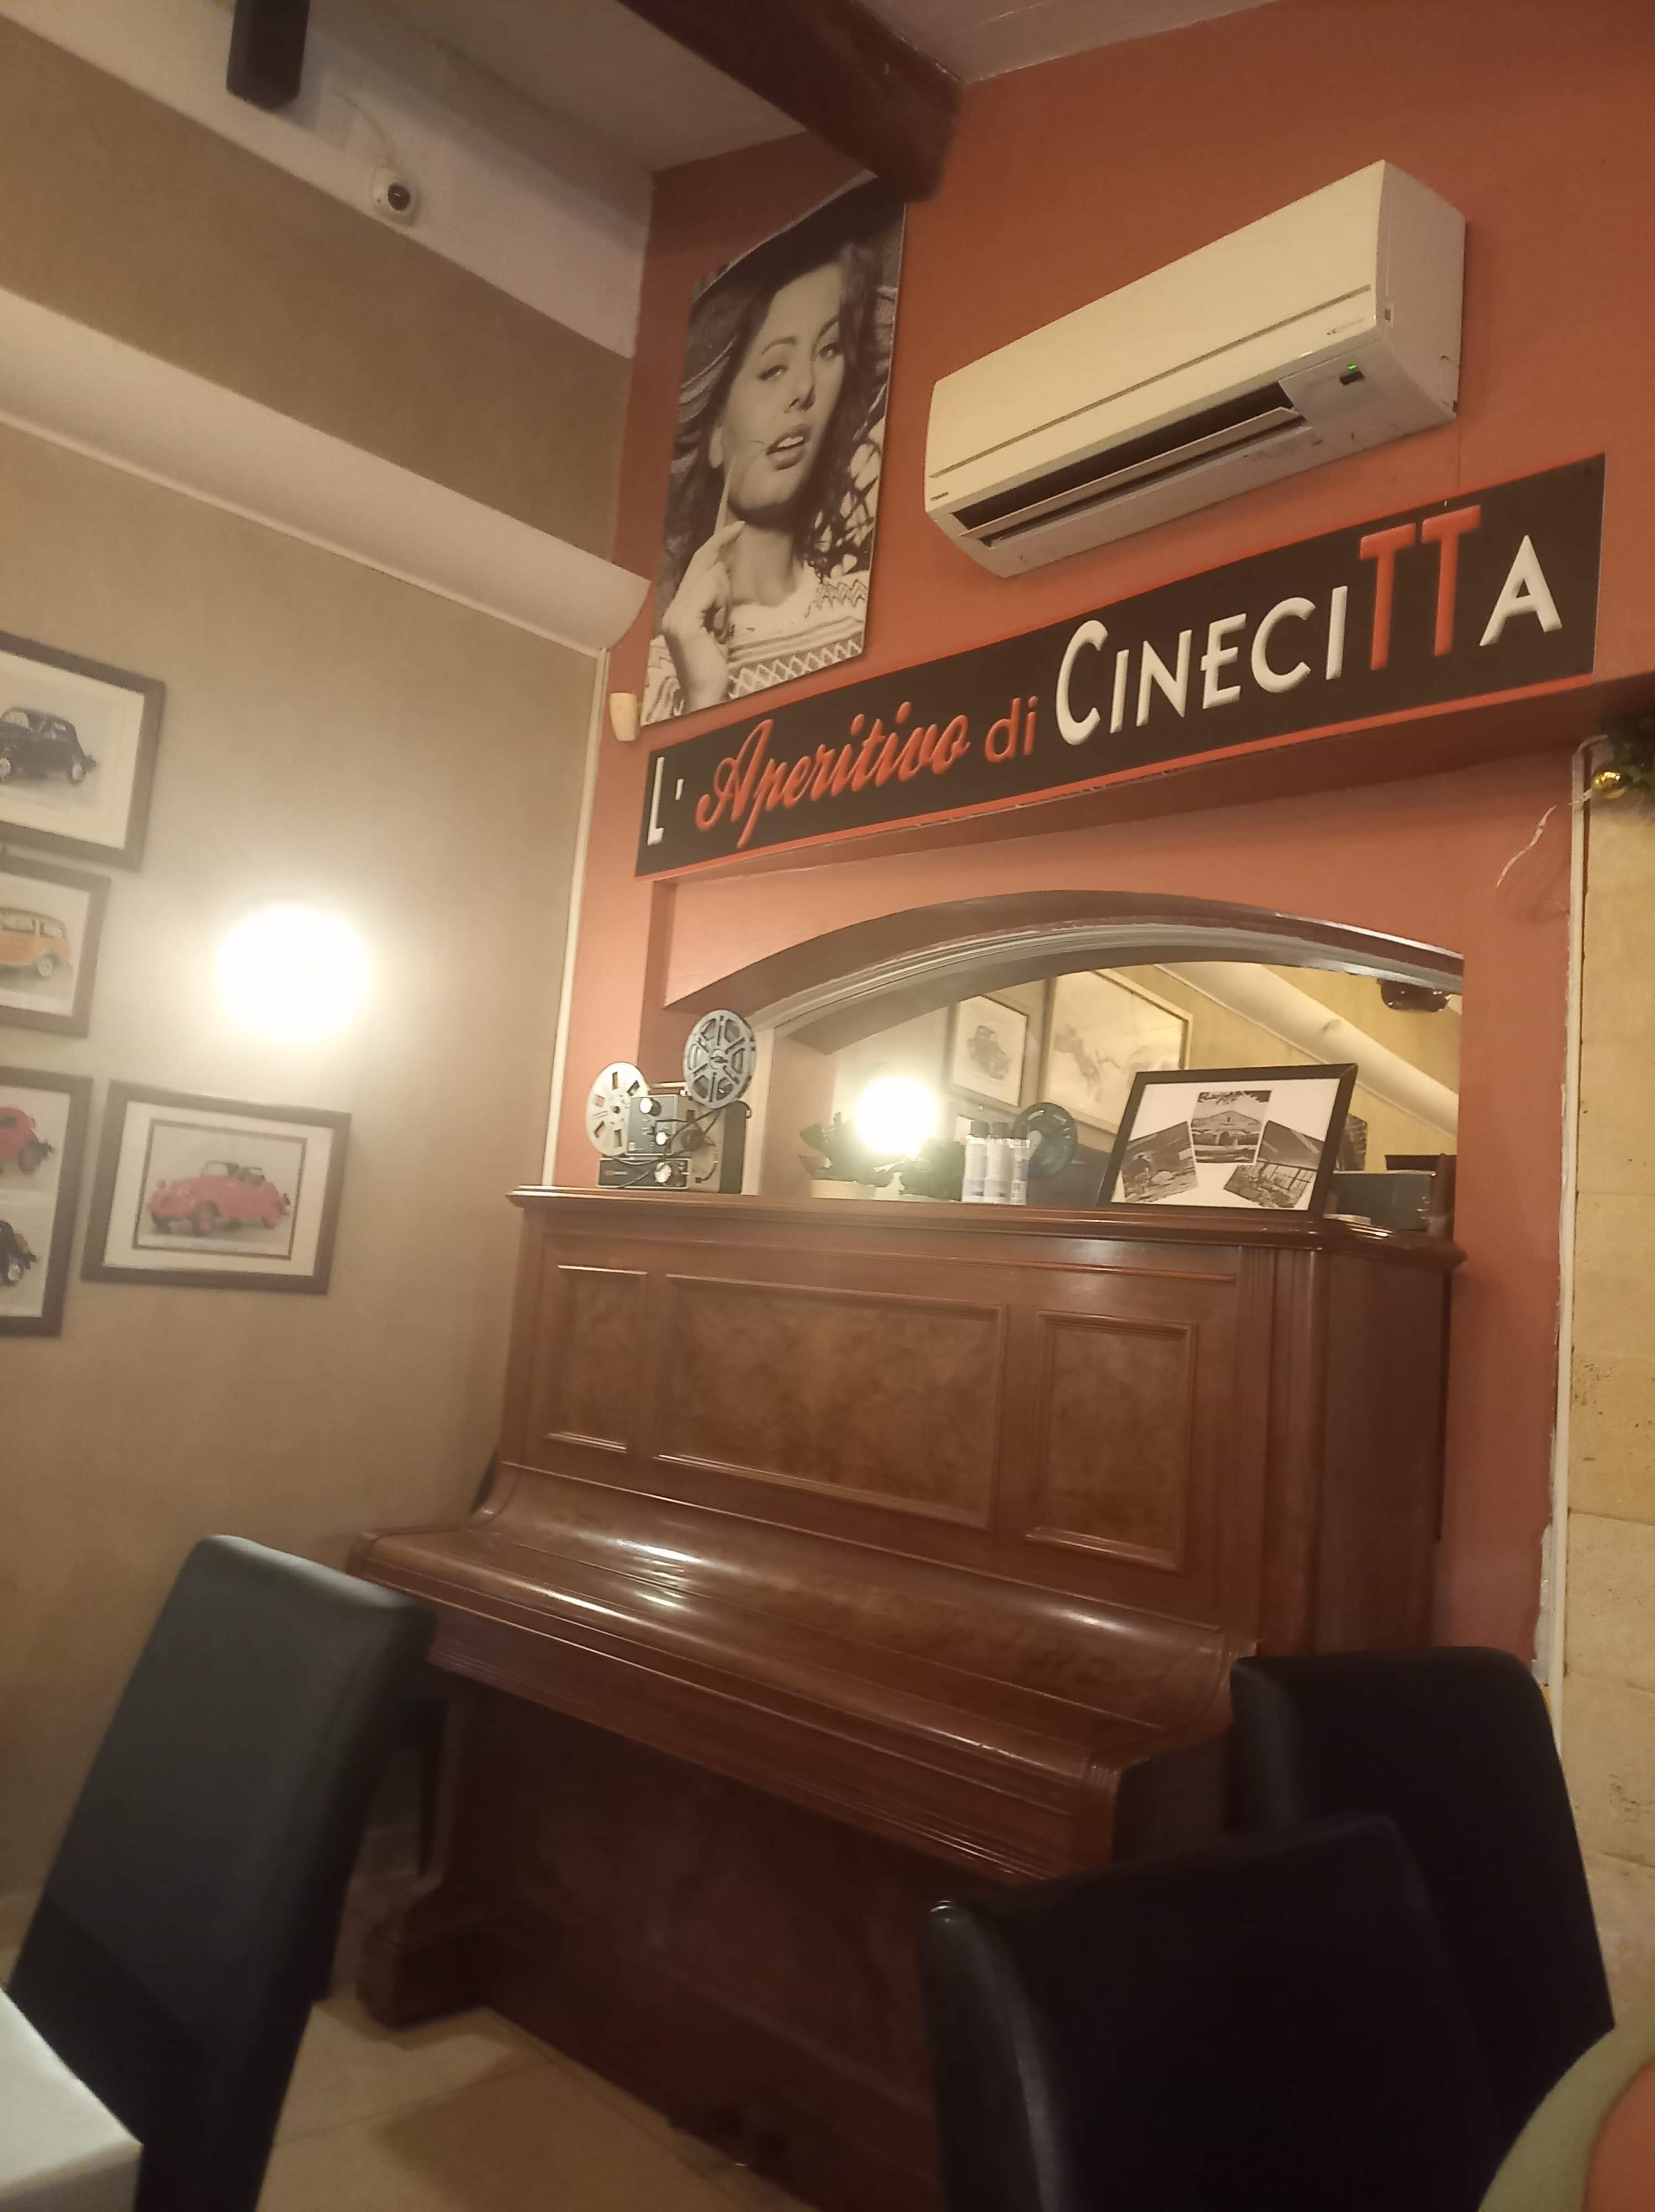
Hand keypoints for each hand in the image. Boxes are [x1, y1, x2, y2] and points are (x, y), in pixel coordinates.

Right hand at [661, 520, 742, 712]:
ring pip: (710, 577)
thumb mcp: (717, 624)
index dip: (714, 545)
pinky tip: (720, 628)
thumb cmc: (714, 667)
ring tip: (722, 627)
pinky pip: (710, 593)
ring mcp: (674, 614)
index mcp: (678, 607)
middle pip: (700, 564)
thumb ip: (715, 599)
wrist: (707, 696)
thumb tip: (722, 567)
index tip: (735, 528)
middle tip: (740, 527)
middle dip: (722, 547)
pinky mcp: (683, 623)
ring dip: (726, 598)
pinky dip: (722, 606)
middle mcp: (671, 607)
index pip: (696, 567)